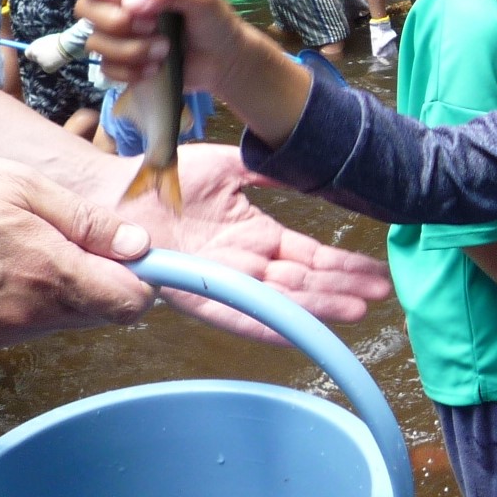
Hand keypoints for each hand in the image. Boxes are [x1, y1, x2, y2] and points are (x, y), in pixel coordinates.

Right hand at [0, 154, 155, 343]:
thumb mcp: (23, 187)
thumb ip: (87, 222)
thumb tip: (139, 245)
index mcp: (53, 276)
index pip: (133, 302)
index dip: (146, 276)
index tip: (138, 252)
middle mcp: (37, 314)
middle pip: (107, 312)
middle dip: (110, 278)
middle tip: (83, 238)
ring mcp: (12, 331)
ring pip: (75, 318)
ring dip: (76, 288)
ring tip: (40, 244)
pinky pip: (41, 321)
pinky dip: (44, 297)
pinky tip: (16, 263)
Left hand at [25, 26, 85, 72]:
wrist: (66, 46)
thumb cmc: (59, 41)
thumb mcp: (46, 41)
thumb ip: (41, 46)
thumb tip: (41, 49)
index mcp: (33, 47)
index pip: (28, 53)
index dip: (33, 54)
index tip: (38, 54)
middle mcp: (34, 55)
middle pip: (35, 59)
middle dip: (41, 58)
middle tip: (49, 56)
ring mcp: (40, 62)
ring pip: (43, 64)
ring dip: (48, 62)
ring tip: (57, 56)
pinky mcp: (46, 68)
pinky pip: (49, 69)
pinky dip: (53, 66)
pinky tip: (59, 61)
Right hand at [77, 0, 259, 91]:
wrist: (225, 61)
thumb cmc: (213, 22)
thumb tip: (131, 2)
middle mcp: (118, 7)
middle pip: (85, 8)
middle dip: (116, 21)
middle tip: (152, 26)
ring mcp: (118, 37)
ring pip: (95, 41)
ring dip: (130, 49)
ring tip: (164, 51)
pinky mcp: (123, 64)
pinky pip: (106, 68)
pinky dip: (129, 71)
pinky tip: (154, 69)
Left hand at [103, 143, 392, 332]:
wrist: (115, 190)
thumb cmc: (165, 175)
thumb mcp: (229, 166)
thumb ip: (267, 172)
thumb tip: (304, 166)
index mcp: (255, 236)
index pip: (309, 256)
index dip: (342, 266)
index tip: (376, 272)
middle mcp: (246, 264)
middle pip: (305, 282)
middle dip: (344, 287)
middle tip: (382, 293)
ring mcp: (225, 281)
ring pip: (282, 300)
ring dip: (320, 306)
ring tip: (358, 309)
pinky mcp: (197, 294)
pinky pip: (238, 315)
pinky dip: (270, 325)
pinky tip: (300, 330)